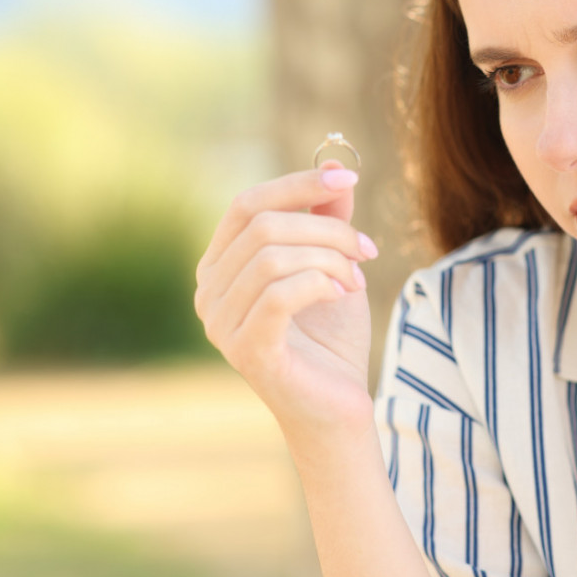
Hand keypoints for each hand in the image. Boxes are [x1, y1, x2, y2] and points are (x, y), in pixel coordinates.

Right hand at [194, 161, 378, 445]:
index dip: (297, 184)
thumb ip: (327, 218)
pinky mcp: (246, 351)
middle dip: (326, 228)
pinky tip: (342, 294)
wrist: (340, 409)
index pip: (246, 204)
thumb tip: (333, 167)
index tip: (348, 177)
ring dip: (329, 258)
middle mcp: (209, 293)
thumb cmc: (331, 339)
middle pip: (262, 226)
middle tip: (368, 248)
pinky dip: (318, 283)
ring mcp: (221, 325)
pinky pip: (278, 295)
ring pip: (272, 257)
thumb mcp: (333, 264)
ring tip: (358, 279)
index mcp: (221, 266)